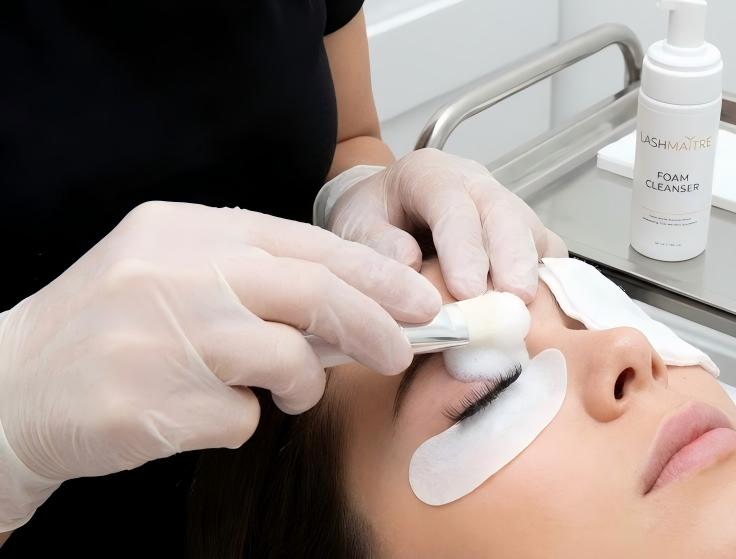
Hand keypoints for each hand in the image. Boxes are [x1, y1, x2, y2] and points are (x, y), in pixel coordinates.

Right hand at [0, 201, 439, 529]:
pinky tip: (198, 410)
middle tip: (403, 351)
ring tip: (277, 390)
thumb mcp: (175, 274)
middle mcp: (176, 272)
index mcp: (185, 230)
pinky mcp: (155, 402)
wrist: (11, 388)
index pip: (306, 244)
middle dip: (374, 324)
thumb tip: (353, 308)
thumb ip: (257, 280)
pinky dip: (238, 420)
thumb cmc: (110, 329)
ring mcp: (164, 336)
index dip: (375, 274)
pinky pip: (241, 416)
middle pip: (312, 292)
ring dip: (300, 383)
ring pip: (288, 358)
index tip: (420, 298)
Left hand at [327, 149, 568, 301]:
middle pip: (505, 214)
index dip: (464, 249)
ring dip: (532, 273)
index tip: (467, 292)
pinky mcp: (521, 233)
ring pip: (531, 232)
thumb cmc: (373, 217)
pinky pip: (545, 251)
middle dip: (513, 259)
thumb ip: (376, 243)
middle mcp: (475, 184)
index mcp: (430, 174)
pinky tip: (538, 309)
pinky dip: (546, 279)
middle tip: (514, 301)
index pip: (453, 206)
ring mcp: (504, 206)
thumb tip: (411, 263)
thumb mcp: (355, 225)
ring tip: (527, 311)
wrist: (386, 208)